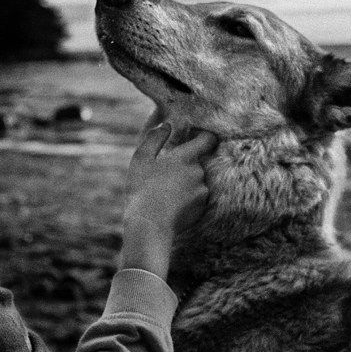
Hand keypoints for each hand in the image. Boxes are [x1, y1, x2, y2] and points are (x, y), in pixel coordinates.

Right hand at [120, 123, 217, 278]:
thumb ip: (154, 138)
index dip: (203, 136)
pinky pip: (197, 197)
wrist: (150, 226)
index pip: (208, 139)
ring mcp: (203, 192)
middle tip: (166, 172)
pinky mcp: (202, 208)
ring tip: (166, 191)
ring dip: (186, 182)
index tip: (193, 137)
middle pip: (198, 162)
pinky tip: (171, 204)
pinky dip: (188, 198)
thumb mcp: (142, 159)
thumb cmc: (142, 189)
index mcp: (186, 157)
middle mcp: (199, 172)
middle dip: (186, 164)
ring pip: (197, 180)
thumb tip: (166, 125)